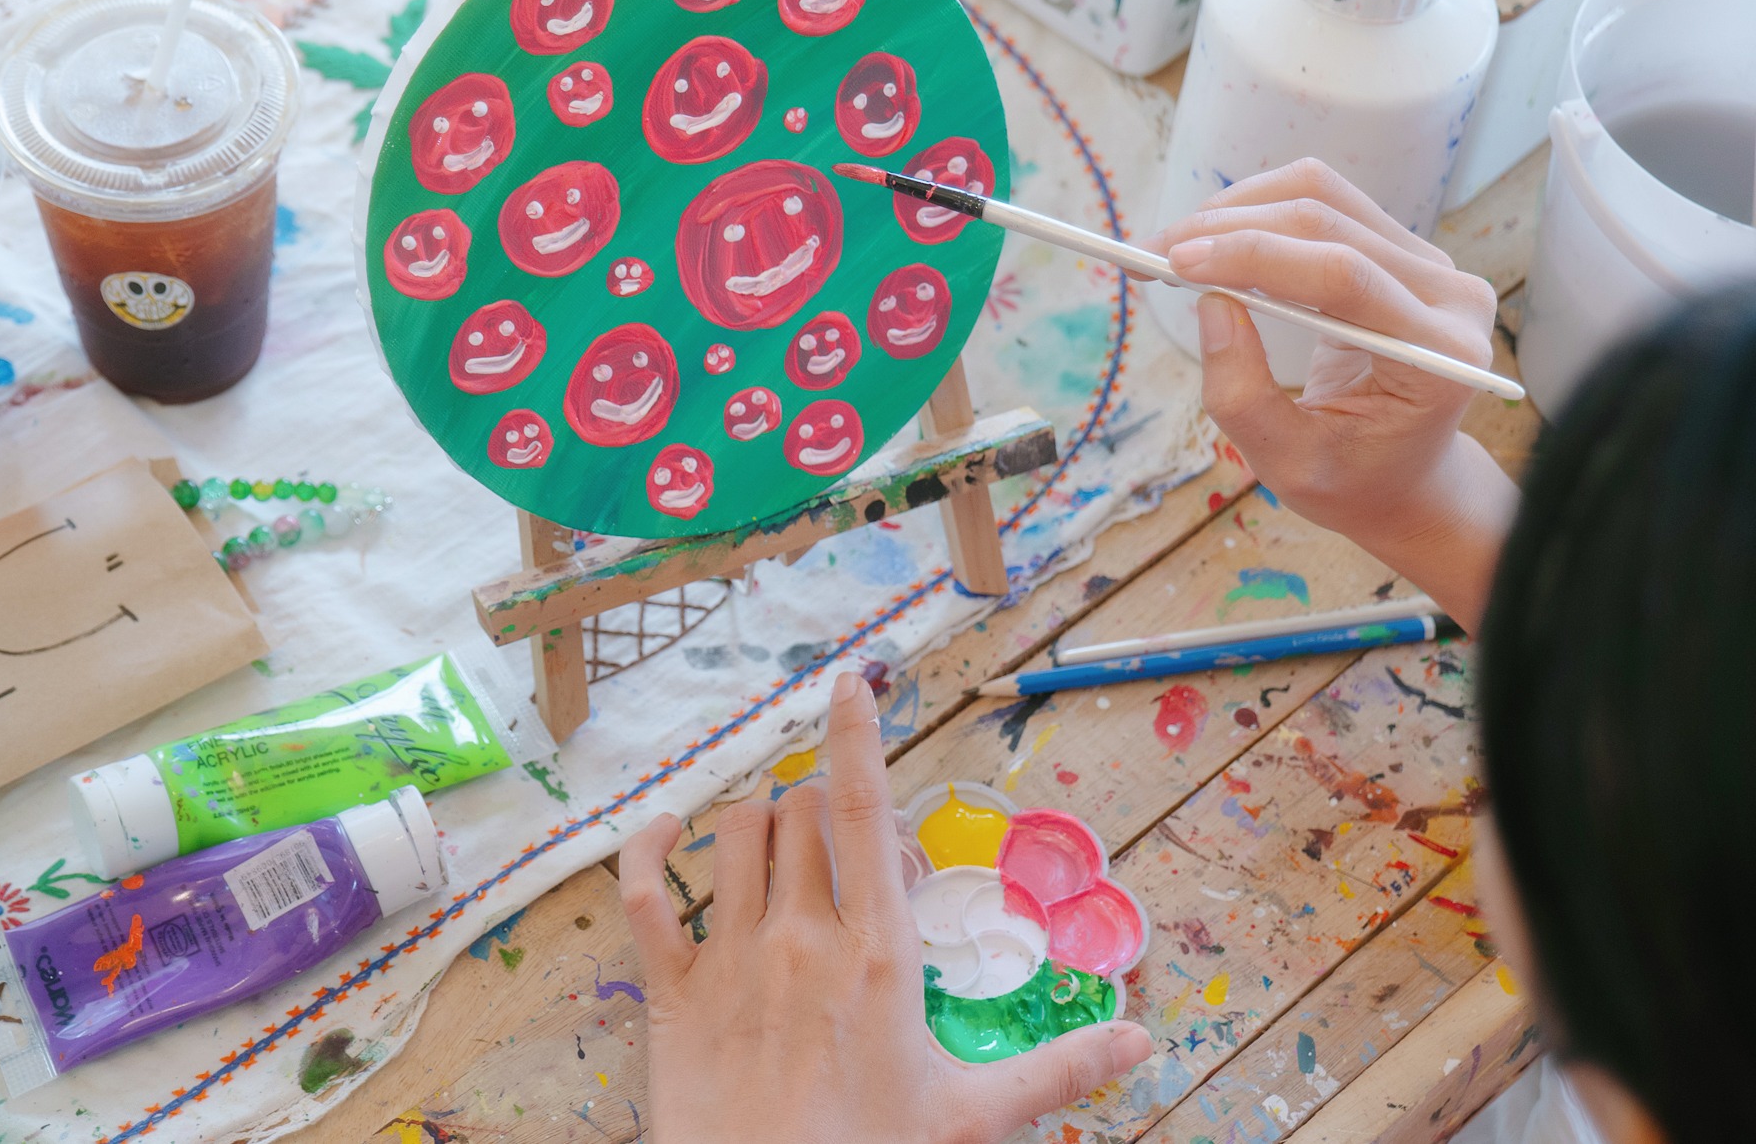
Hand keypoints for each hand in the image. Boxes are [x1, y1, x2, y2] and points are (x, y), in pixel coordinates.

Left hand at [619, 673, 1151, 1143]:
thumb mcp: (975, 1118)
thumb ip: (1059, 1070)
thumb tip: (1140, 1041)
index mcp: (878, 955)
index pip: (864, 812)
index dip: (857, 736)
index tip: (850, 681)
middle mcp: (800, 937)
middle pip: (804, 810)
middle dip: (828, 803)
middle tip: (852, 848)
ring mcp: (730, 958)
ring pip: (734, 833)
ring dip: (760, 819)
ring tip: (783, 847)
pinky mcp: (672, 991)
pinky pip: (643, 893)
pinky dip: (645, 850)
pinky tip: (661, 836)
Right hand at [1143, 159, 1516, 626]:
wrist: (1405, 476)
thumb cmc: (1352, 480)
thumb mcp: (1288, 463)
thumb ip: (1243, 395)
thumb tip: (1210, 304)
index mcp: (1438, 356)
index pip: (1343, 276)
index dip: (1253, 257)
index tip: (1173, 262)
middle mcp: (1450, 297)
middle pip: (1329, 223)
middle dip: (1228, 228)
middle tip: (1149, 254)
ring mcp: (1433, 265)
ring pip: (1324, 196)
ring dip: (1238, 209)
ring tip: (1175, 246)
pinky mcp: (1403, 251)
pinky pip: (1328, 204)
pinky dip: (1259, 212)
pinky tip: (1216, 240)